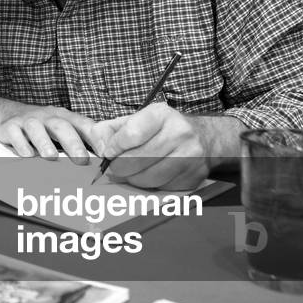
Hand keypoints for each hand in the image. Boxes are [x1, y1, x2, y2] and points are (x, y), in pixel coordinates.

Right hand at [0, 106, 97, 164]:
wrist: (9, 115)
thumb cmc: (43, 128)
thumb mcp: (63, 129)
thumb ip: (82, 141)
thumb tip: (106, 161)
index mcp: (65, 117)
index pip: (84, 125)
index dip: (96, 138)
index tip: (106, 153)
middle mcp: (47, 117)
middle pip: (61, 126)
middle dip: (73, 143)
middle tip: (81, 160)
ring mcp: (28, 121)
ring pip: (36, 128)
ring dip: (44, 142)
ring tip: (51, 157)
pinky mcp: (10, 127)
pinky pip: (14, 134)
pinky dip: (21, 144)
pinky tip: (27, 155)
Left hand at [89, 102, 221, 189]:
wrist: (203, 137)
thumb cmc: (161, 129)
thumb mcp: (135, 119)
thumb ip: (109, 130)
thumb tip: (98, 148)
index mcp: (161, 114)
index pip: (131, 134)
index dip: (114, 147)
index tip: (108, 153)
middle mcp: (179, 133)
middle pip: (137, 159)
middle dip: (120, 167)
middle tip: (115, 167)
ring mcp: (190, 156)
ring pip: (148, 178)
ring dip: (134, 178)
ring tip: (132, 171)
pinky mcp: (194, 175)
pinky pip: (162, 187)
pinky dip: (151, 185)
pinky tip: (151, 174)